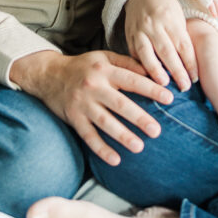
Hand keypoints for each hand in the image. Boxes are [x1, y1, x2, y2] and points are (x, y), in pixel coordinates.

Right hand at [10, 49, 172, 166]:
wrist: (48, 74)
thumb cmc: (84, 66)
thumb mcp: (104, 58)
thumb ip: (127, 63)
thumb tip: (153, 70)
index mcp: (105, 70)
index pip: (132, 80)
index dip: (151, 88)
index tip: (169, 98)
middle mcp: (94, 86)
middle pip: (120, 104)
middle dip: (139, 118)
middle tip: (157, 130)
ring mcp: (82, 104)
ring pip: (105, 122)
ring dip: (122, 136)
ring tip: (139, 147)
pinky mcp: (73, 118)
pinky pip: (88, 136)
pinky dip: (101, 149)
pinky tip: (115, 160)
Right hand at [124, 0, 197, 90]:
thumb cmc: (166, 7)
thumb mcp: (178, 17)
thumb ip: (181, 37)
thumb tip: (189, 65)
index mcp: (170, 18)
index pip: (183, 44)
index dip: (190, 63)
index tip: (195, 78)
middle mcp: (154, 24)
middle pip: (167, 51)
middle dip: (177, 71)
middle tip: (184, 87)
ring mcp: (139, 30)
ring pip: (147, 53)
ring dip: (156, 71)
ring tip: (164, 85)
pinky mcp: (129, 35)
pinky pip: (134, 53)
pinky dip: (140, 66)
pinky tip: (146, 77)